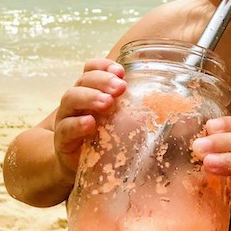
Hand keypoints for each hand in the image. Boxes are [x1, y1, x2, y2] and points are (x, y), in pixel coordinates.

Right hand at [53, 58, 124, 177]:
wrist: (76, 164)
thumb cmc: (102, 138)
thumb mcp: (117, 120)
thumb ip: (132, 108)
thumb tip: (168, 105)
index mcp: (89, 90)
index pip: (91, 69)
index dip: (103, 66)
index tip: (121, 71)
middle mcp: (75, 100)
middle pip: (83, 80)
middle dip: (102, 80)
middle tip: (120, 87)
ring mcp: (65, 118)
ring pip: (71, 99)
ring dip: (90, 97)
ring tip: (107, 102)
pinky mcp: (62, 139)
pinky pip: (65, 128)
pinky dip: (77, 124)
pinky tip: (89, 123)